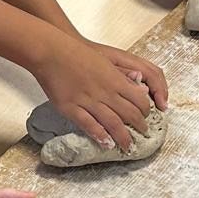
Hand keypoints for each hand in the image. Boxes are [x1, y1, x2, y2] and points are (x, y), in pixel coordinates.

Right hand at [31, 30, 157, 152]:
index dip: (145, 111)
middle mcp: (105, 92)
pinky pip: (89, 125)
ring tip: (128, 145)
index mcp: (115, 79)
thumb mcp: (105, 61)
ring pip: (113, 123)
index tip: (146, 116)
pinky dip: (100, 136)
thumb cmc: (77, 53)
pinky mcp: (71, 108)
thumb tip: (139, 83)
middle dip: (139, 126)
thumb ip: (121, 75)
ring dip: (123, 136)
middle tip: (142, 132)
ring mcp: (88, 101)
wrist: (52, 52)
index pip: (139, 100)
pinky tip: (106, 143)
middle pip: (129, 114)